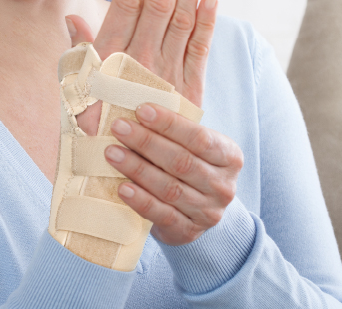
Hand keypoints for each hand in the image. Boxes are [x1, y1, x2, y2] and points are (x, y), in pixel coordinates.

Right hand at [67, 0, 217, 134]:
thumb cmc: (90, 128)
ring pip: (182, 19)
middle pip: (159, 3)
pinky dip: (207, 23)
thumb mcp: (75, 91)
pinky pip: (201, 50)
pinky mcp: (189, 89)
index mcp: (111, 55)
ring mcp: (168, 73)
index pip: (128, 1)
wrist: (118, 171)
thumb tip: (75, 18)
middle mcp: (141, 59)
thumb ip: (79, 53)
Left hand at [104, 102, 243, 245]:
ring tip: (112, 153)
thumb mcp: (191, 146)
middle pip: (182, 161)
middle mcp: (223, 185)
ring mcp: (208, 212)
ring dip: (137, 168)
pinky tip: (122, 187)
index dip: (169, 123)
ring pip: (169, 188)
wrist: (197, 212)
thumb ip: (171, 129)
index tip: (141, 109)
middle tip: (119, 127)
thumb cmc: (189, 165)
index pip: (199, 137)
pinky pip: (161, 214)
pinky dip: (140, 200)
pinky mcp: (188, 232)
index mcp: (229, 156)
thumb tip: (133, 109)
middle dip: (146, 142)